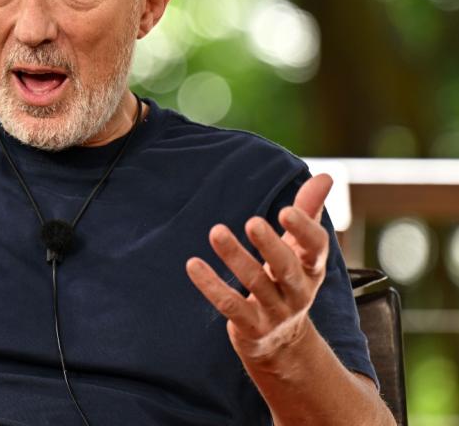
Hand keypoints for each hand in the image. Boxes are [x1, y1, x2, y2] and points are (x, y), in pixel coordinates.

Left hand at [185, 174, 332, 360]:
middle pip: (288, 268)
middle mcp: (298, 292)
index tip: (286, 210)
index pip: (317, 248)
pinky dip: (211, 286)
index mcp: (312, 268)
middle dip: (271, 246)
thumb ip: (309, 212)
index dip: (304, 231)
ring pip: (256, 284)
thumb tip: (326, 176)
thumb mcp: (301, 250)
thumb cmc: (287, 280)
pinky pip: (230, 306)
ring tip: (216, 232)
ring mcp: (275, 312)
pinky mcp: (251, 328)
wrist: (282, 343)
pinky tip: (192, 265)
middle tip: (252, 222)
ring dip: (235, 258)